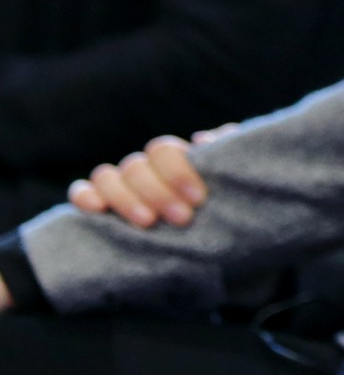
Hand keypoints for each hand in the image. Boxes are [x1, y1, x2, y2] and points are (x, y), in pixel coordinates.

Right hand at [68, 132, 226, 228]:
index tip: (198, 198)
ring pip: (106, 176)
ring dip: (125, 198)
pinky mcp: (98, 203)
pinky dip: (85, 196)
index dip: (177, 171)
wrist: (218, 234)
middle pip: (136, 166)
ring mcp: (119, 184)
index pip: (163, 150)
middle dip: (158, 193)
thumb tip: (202, 140)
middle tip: (183, 218)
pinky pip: (81, 191)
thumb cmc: (224, 202)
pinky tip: (98, 209)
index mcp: (172, 157)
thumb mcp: (232, 178)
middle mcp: (143, 167)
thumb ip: (226, 153)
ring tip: (149, 223)